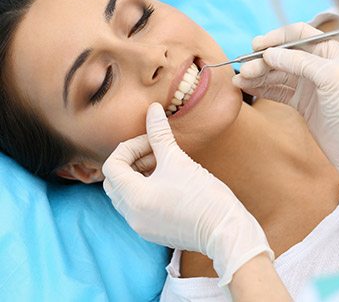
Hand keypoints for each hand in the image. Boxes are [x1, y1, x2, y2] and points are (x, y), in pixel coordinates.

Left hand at [102, 102, 272, 285]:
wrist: (225, 230)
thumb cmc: (204, 195)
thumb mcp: (178, 160)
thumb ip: (159, 133)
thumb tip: (153, 109)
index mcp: (134, 197)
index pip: (112, 165)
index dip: (129, 148)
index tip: (151, 142)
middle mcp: (132, 215)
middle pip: (114, 180)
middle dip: (131, 161)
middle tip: (154, 152)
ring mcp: (141, 226)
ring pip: (125, 194)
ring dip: (137, 175)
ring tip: (162, 164)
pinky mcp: (152, 230)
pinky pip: (136, 206)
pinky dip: (144, 189)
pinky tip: (166, 181)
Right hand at [232, 22, 338, 182]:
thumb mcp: (330, 77)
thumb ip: (300, 62)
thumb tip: (271, 53)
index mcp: (329, 52)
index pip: (298, 36)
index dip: (276, 38)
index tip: (256, 46)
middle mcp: (317, 66)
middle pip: (283, 57)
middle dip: (262, 62)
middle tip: (244, 71)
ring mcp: (308, 85)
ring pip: (277, 75)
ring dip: (257, 77)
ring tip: (239, 81)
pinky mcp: (301, 103)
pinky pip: (277, 92)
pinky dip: (262, 89)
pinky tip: (248, 88)